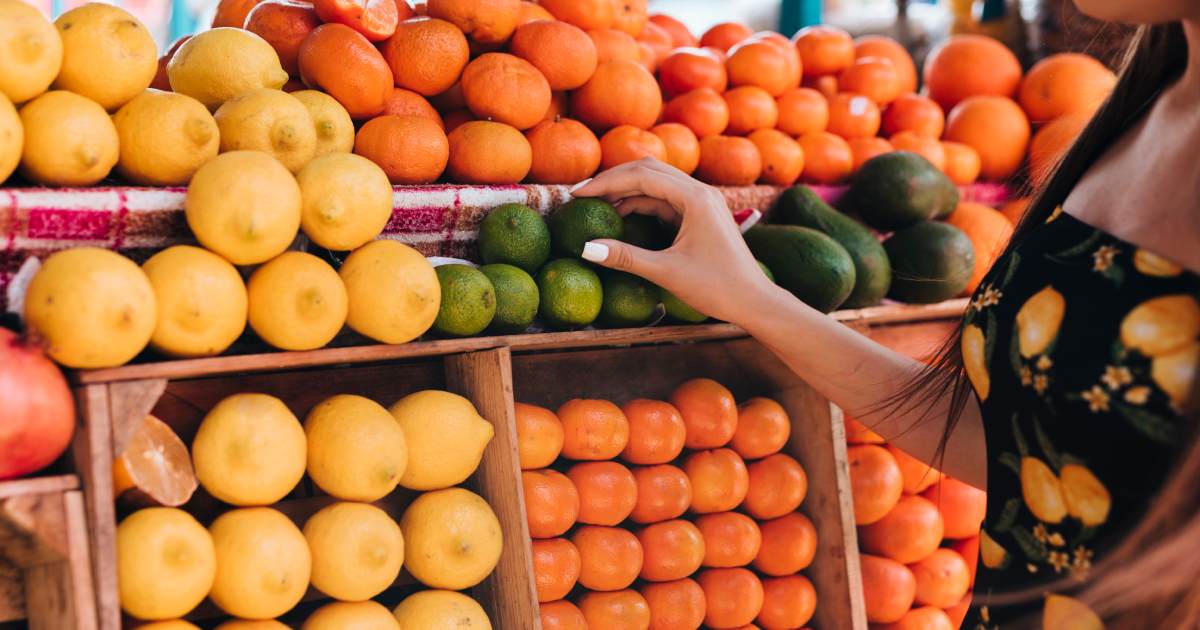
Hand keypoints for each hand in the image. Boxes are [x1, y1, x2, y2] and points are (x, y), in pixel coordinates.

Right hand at [572, 158, 778, 324]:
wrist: (754, 301)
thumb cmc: (717, 287)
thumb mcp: (666, 272)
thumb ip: (625, 257)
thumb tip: (585, 248)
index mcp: (695, 198)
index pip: (642, 175)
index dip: (606, 183)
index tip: (577, 194)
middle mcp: (700, 191)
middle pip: (648, 170)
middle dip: (613, 180)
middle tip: (581, 195)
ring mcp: (702, 201)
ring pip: (656, 183)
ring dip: (626, 192)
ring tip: (596, 207)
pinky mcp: (700, 214)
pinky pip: (665, 200)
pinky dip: (641, 204)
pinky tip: (620, 218)